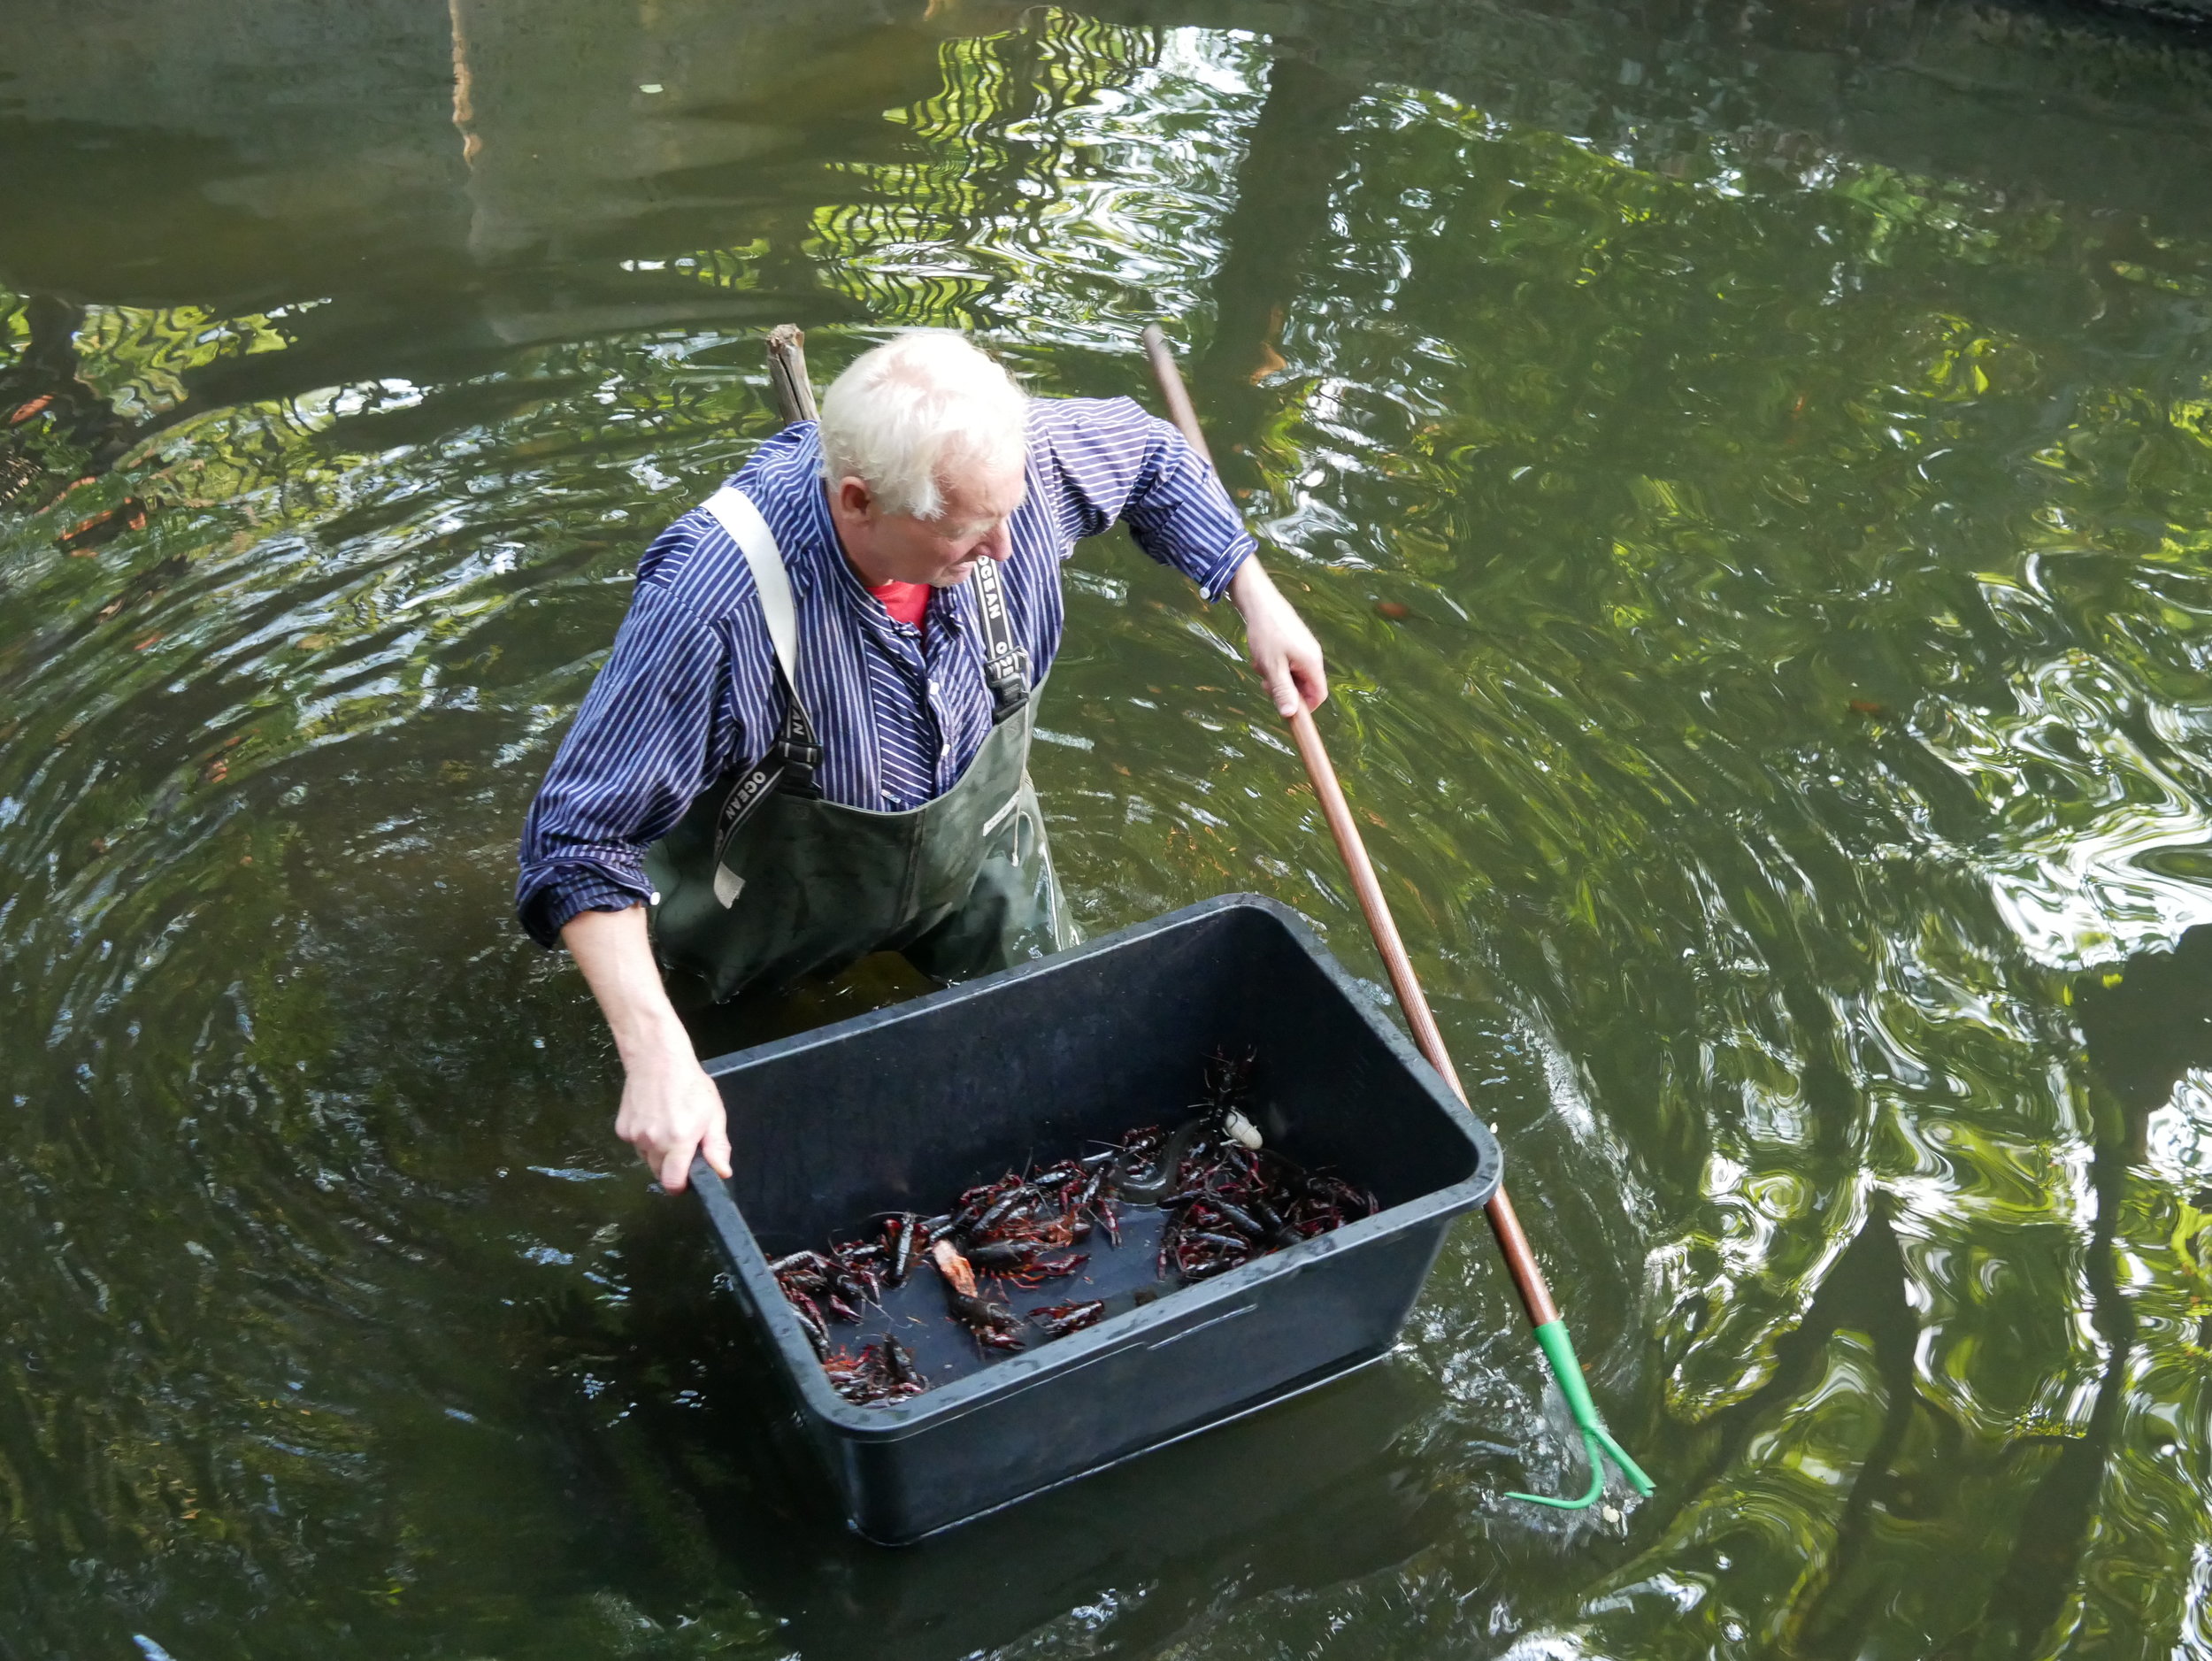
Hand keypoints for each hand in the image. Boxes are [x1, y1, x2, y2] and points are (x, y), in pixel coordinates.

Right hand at [614, 1040, 732, 1193]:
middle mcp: (653, 1142)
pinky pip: (635, 1145)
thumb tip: (722, 1173)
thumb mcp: (713, 1113)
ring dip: (657, 1152)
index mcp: (678, 1141)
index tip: (687, 1178)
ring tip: (667, 1126)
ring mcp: (634, 1136)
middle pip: (659, 1173)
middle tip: (681, 1145)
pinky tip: (653, 1119)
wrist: (657, 1059)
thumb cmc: (690, 1085)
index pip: (672, 1183)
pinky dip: (644, 1139)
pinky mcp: (621, 1129)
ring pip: (647, 1159)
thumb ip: (716, 1146)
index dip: (681, 1186)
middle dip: (671, 1167)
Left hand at [1229, 557, 1327, 717]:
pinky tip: (1260, 655)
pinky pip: (1287, 662)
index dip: (1304, 706)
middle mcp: (1312, 656)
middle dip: (1284, 688)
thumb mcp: (1272, 667)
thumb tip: (1290, 713)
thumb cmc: (1266, 633)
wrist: (1258, 602)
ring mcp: (1303, 648)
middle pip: (1304, 686)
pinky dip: (1273, 663)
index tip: (1284, 707)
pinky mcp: (1293, 642)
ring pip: (1292, 674)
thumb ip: (1282, 690)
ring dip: (1275, 675)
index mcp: (1312, 662)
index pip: (1319, 695)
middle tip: (1265, 682)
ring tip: (1260, 664)